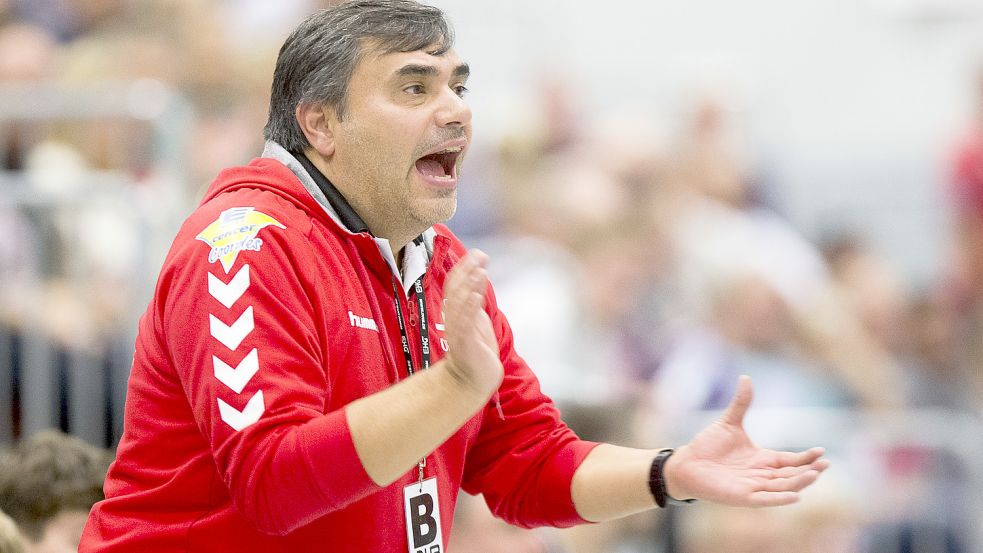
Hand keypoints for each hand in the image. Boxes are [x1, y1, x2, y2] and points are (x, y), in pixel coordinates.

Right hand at [440, 250, 503, 397]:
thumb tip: (479, 272)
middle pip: (455, 290)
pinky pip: (465, 323)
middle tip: (479, 255)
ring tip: (479, 271)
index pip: (455, 284)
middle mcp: (452, 318)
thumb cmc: (476, 347)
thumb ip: (476, 296)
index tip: (477, 253)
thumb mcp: (476, 316)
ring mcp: (457, 331)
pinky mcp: (464, 344)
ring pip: (459, 304)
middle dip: (467, 271)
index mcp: (455, 310)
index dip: (464, 267)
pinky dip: (470, 308)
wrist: (473, 378)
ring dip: (469, 286)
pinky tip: (476, 295)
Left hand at [664, 375, 828, 506]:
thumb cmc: (708, 446)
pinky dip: (780, 499)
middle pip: (791, 474)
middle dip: (809, 471)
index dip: (806, 457)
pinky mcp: (742, 497)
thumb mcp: (729, 422)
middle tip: (826, 464)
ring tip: (815, 475)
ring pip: (782, 486)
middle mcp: (761, 474)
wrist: (686, 463)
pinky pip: (765, 499)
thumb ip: (741, 403)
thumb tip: (746, 377)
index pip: (790, 460)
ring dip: (799, 483)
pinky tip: (795, 496)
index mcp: (762, 459)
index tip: (821, 451)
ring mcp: (753, 486)